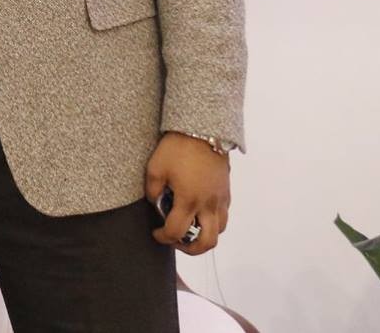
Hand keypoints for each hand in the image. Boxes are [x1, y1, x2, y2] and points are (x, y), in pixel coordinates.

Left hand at [145, 132, 231, 254]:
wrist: (203, 129)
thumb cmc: (178, 147)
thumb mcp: (155, 168)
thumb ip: (152, 191)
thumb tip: (155, 203)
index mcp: (189, 200)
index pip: (177, 232)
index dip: (163, 237)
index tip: (156, 233)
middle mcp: (209, 204)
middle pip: (207, 242)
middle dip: (190, 249)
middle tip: (176, 242)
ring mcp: (221, 199)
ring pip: (219, 230)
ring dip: (204, 235)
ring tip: (189, 227)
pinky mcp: (227, 191)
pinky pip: (224, 215)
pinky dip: (212, 221)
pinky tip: (199, 211)